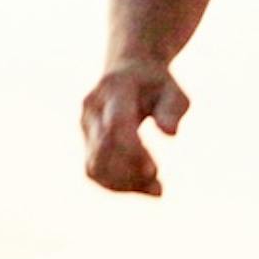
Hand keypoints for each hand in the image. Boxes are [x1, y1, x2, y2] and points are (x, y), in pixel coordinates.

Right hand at [79, 61, 189, 194]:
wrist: (128, 70)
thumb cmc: (156, 84)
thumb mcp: (173, 90)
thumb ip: (173, 110)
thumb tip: (170, 134)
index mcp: (114, 89)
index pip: (117, 125)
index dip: (132, 151)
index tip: (155, 171)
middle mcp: (92, 107)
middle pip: (103, 150)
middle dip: (130, 173)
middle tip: (159, 185)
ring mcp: (85, 125)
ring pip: (94, 166)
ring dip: (123, 184)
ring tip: (155, 188)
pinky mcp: (86, 141)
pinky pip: (94, 170)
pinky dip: (116, 185)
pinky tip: (141, 187)